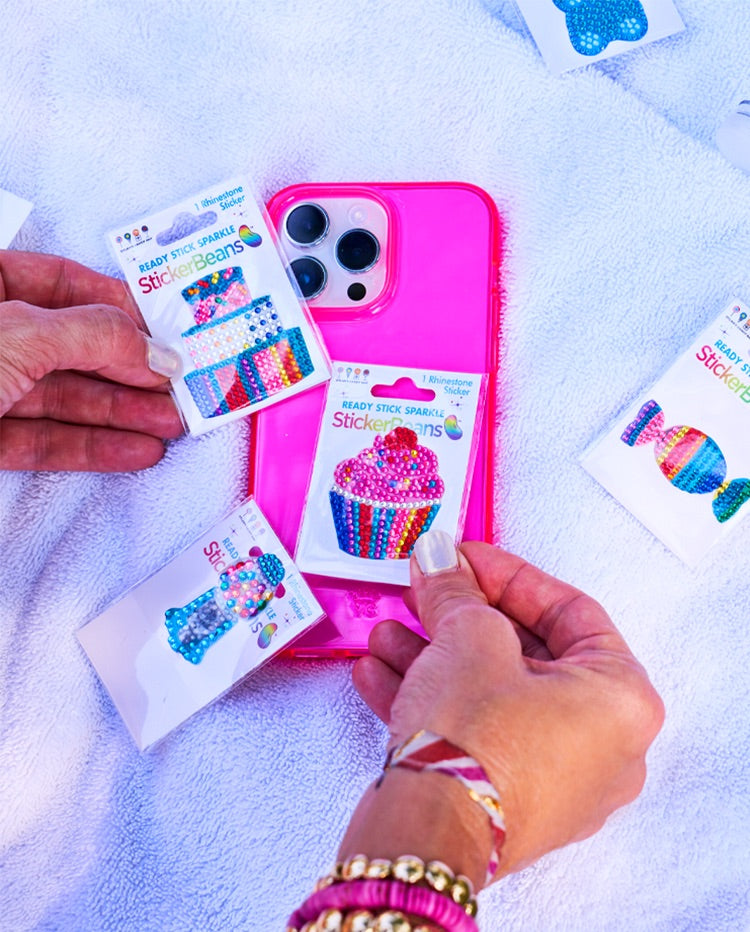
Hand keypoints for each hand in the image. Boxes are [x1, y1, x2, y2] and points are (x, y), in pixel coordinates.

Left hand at [0, 250, 183, 470]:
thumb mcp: (18, 335)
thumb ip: (92, 336)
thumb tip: (150, 349)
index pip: (62, 281)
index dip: (119, 306)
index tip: (166, 332)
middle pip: (73, 346)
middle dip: (131, 371)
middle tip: (177, 386)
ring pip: (64, 398)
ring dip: (122, 414)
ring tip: (170, 424)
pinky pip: (43, 440)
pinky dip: (89, 448)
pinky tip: (133, 450)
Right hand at [350, 532, 664, 881]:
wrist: (430, 835)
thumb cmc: (477, 743)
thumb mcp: (468, 637)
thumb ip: (456, 590)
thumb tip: (441, 562)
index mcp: (620, 699)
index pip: (569, 611)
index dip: (508, 574)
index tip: (465, 558)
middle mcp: (599, 745)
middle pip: (523, 654)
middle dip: (460, 618)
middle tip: (427, 592)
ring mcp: (554, 779)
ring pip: (489, 694)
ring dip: (432, 657)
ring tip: (387, 635)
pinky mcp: (507, 800)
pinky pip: (473, 732)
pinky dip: (430, 699)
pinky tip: (380, 674)